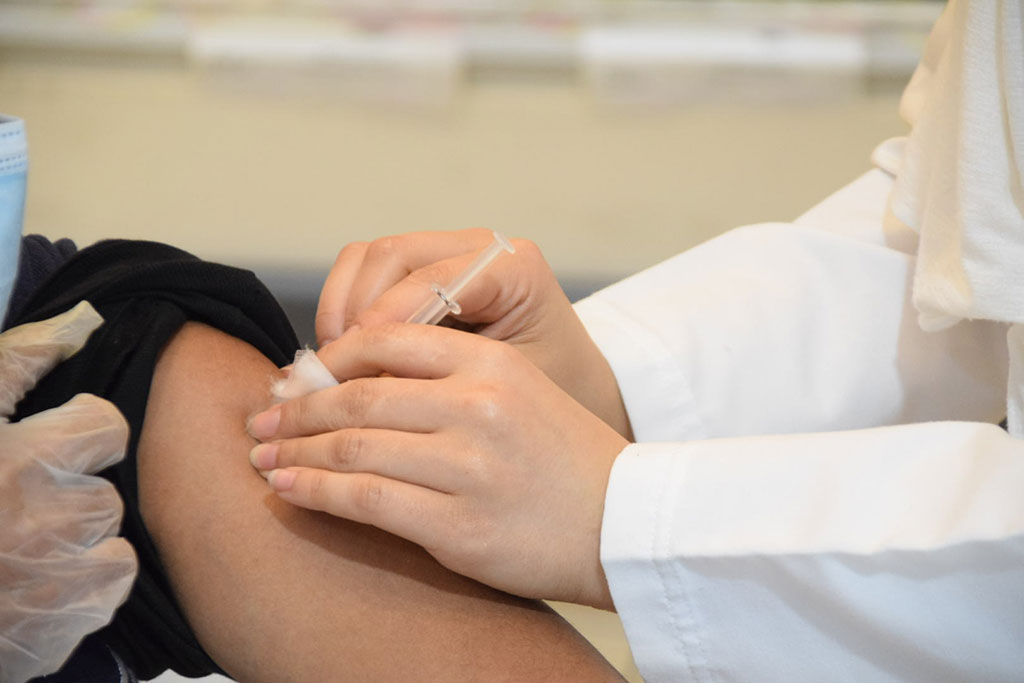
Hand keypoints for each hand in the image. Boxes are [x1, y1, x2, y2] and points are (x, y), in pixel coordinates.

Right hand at [0, 302, 136, 682]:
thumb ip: (17, 363)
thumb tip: (79, 324)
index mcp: (21, 463)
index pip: (108, 429)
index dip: (82, 434)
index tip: (52, 444)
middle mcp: (46, 526)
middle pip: (106, 499)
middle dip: (68, 501)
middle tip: (14, 508)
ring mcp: (50, 591)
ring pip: (112, 555)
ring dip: (76, 551)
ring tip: (17, 552)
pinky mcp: (46, 642)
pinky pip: (97, 605)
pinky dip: (71, 600)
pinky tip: (24, 592)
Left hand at [248, 323, 628, 609]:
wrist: (624, 525)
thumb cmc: (565, 460)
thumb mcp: (519, 393)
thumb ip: (447, 381)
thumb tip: (356, 385)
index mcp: (492, 365)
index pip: (386, 341)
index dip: (328, 361)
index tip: (299, 379)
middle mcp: (478, 406)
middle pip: (358, 396)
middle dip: (297, 409)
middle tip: (261, 419)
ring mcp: (468, 466)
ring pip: (352, 447)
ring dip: (294, 451)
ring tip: (263, 456)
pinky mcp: (458, 525)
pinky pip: (364, 500)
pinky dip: (315, 492)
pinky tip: (288, 488)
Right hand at [315, 229, 631, 437]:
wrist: (571, 395)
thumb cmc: (548, 402)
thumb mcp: (500, 395)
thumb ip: (438, 381)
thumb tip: (361, 386)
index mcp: (515, 271)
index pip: (433, 278)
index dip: (385, 318)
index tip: (355, 363)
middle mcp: (482, 249)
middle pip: (392, 255)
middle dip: (353, 312)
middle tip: (332, 370)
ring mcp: (450, 253)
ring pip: (369, 258)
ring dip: (341, 309)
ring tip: (332, 366)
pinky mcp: (424, 270)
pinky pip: (367, 273)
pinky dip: (344, 309)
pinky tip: (341, 357)